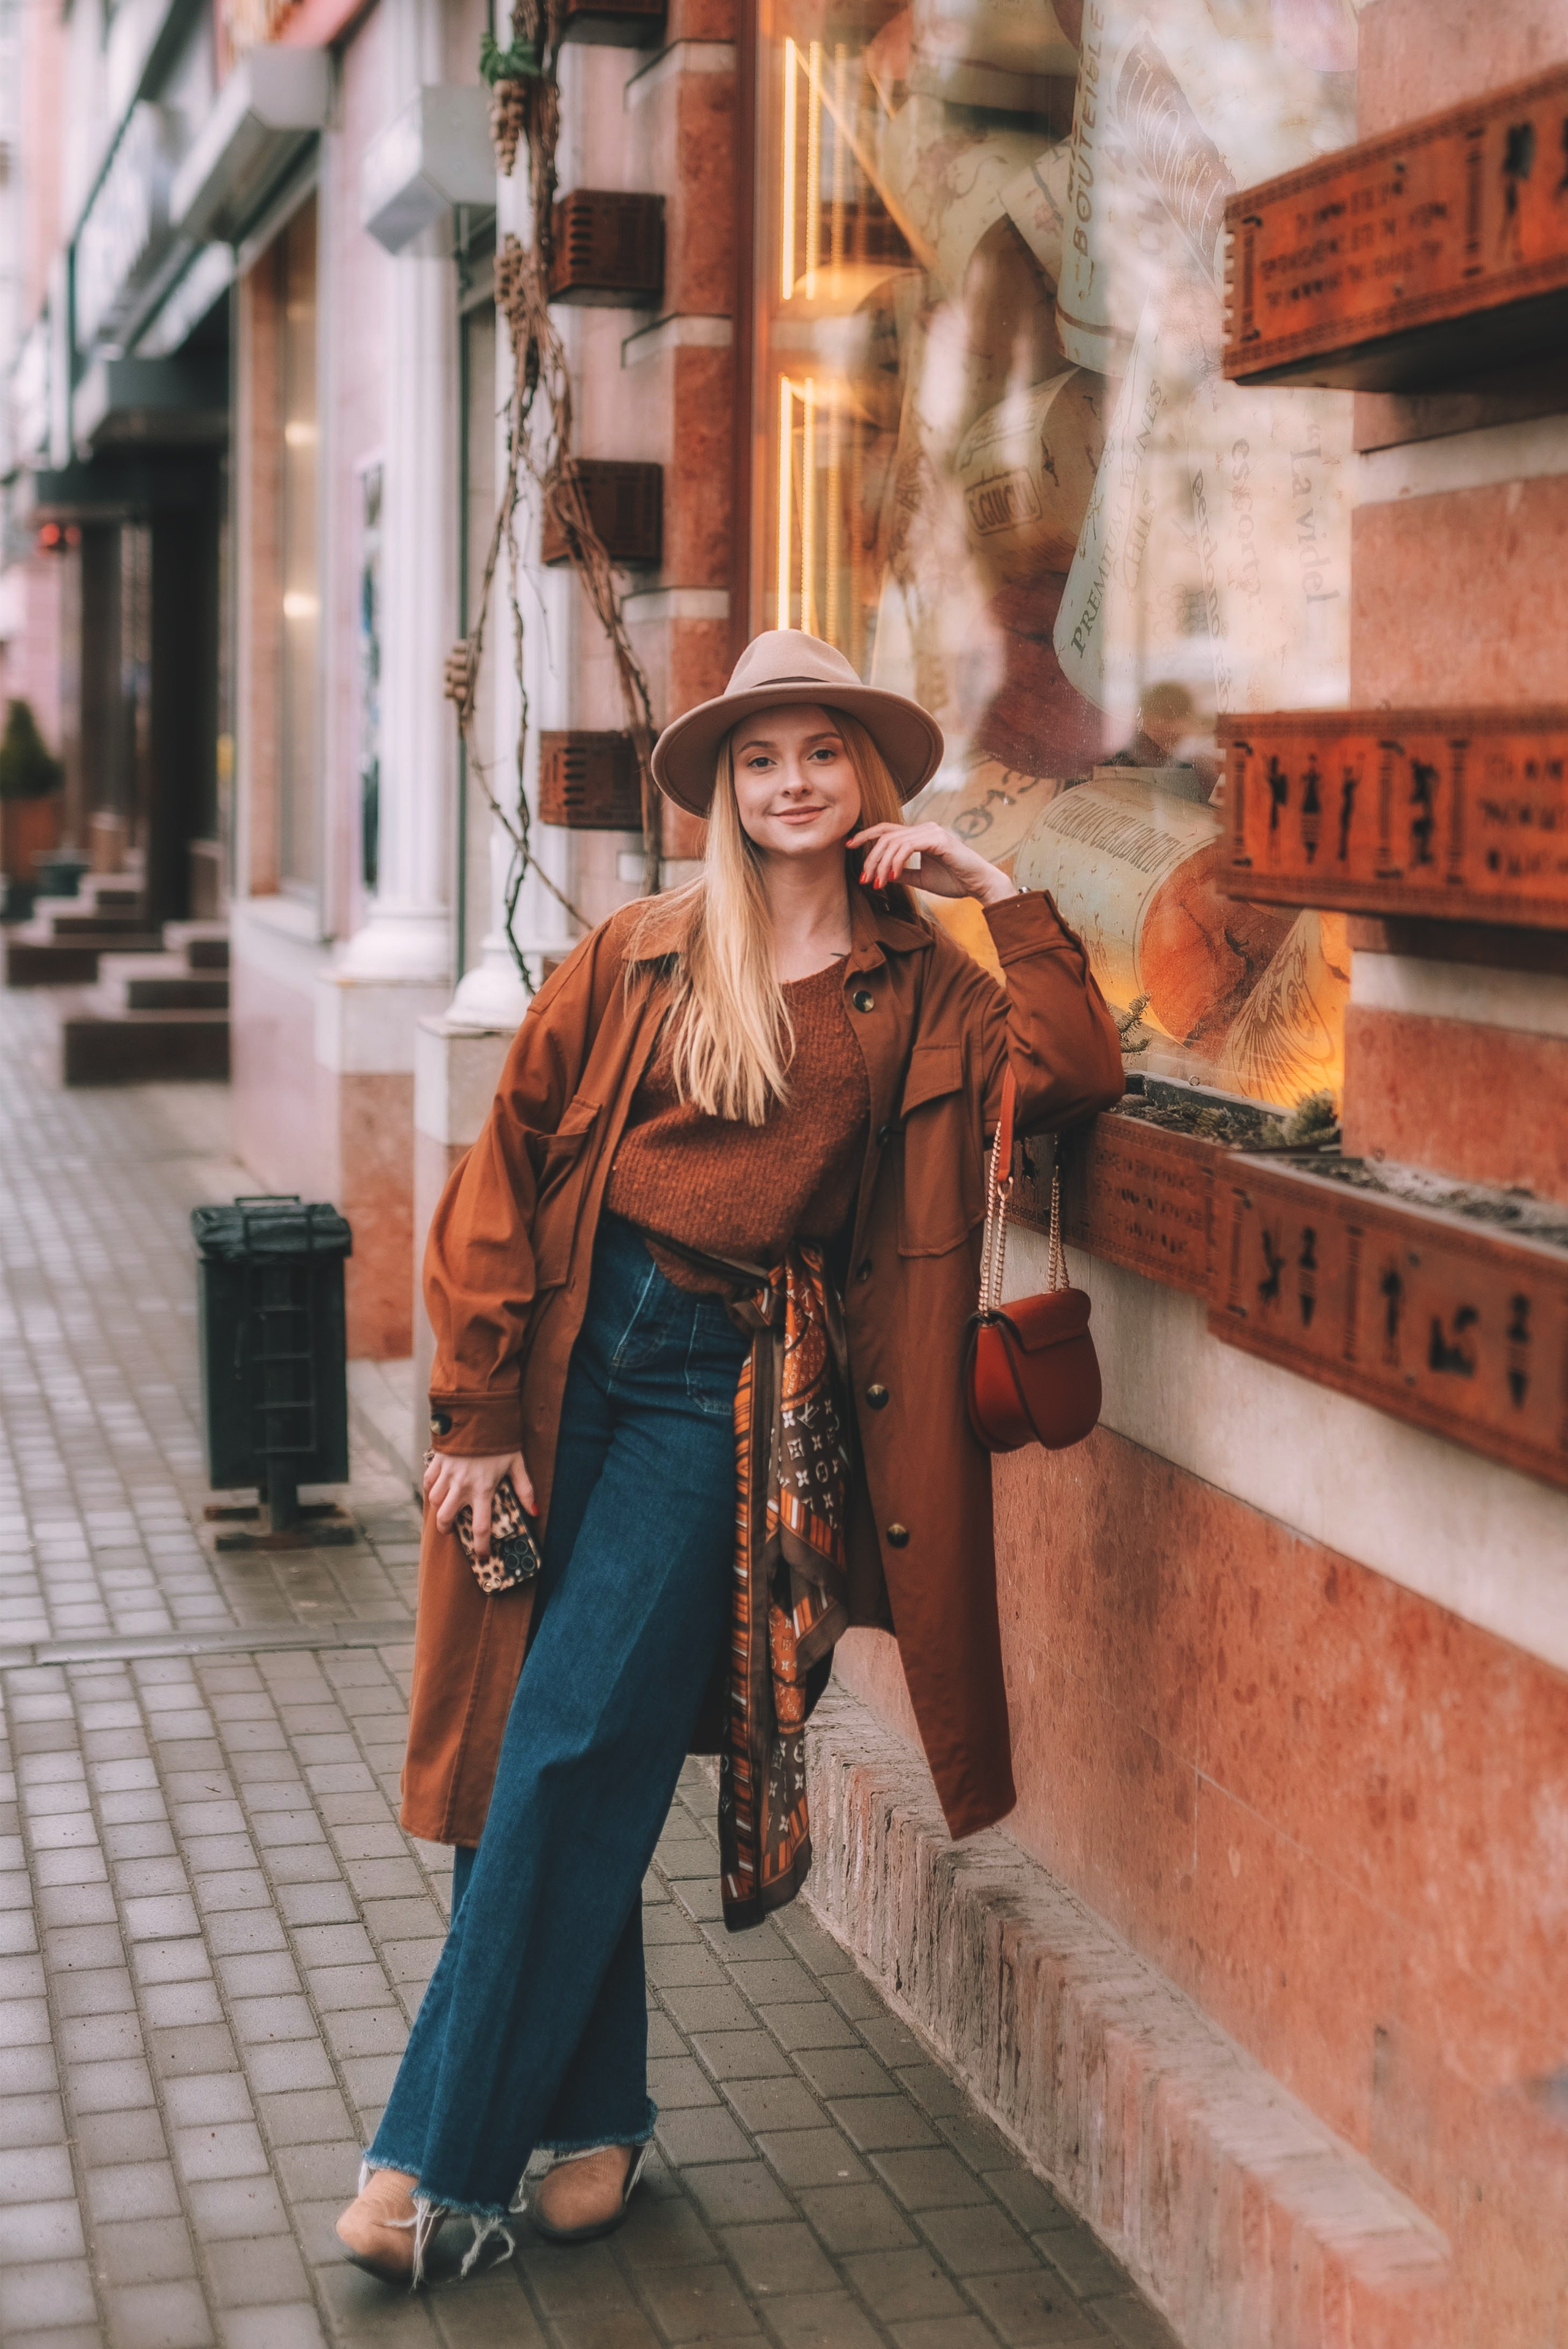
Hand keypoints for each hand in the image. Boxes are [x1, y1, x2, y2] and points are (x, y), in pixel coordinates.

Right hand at [424, 1448, 535, 1561]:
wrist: (479, 1414)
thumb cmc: (500, 1440)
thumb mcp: (517, 1464)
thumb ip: (524, 1489)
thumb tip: (535, 1511)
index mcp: (482, 1490)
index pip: (480, 1527)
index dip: (481, 1546)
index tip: (482, 1555)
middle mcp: (461, 1486)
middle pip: (446, 1519)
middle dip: (447, 1529)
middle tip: (451, 1530)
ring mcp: (447, 1475)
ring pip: (434, 1502)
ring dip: (439, 1509)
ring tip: (445, 1509)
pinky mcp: (437, 1462)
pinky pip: (428, 1482)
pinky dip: (431, 1488)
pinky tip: (437, 1488)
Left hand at [849, 822, 1017, 905]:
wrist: (980, 884)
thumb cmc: (955, 881)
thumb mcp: (921, 878)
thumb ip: (903, 874)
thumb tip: (883, 875)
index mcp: (919, 835)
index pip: (887, 830)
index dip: (865, 835)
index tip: (848, 845)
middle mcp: (924, 828)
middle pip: (885, 836)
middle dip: (870, 857)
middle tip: (864, 878)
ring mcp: (931, 831)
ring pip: (893, 842)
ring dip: (882, 864)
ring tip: (877, 882)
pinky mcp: (938, 839)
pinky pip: (908, 847)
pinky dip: (896, 862)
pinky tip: (893, 877)